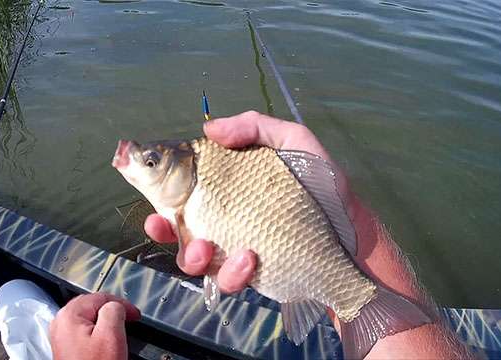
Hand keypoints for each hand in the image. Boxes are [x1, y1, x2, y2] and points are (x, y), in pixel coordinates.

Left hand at [50, 293, 140, 359]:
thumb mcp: (111, 335)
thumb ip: (114, 310)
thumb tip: (115, 305)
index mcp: (70, 315)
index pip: (101, 297)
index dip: (122, 304)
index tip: (135, 315)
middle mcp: (61, 323)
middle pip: (93, 305)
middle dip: (113, 311)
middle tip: (129, 320)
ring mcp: (62, 335)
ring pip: (89, 318)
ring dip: (106, 321)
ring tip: (120, 331)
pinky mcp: (67, 347)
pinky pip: (85, 331)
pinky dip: (98, 332)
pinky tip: (107, 341)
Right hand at [144, 110, 342, 293]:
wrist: (352, 235)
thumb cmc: (322, 185)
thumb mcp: (295, 143)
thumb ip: (255, 128)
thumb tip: (208, 128)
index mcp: (230, 186)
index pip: (187, 186)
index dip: (162, 188)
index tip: (148, 185)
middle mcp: (226, 217)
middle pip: (179, 225)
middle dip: (163, 227)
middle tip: (162, 222)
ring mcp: (235, 248)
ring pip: (195, 258)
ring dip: (192, 255)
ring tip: (207, 248)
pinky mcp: (249, 275)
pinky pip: (226, 279)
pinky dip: (231, 273)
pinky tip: (249, 259)